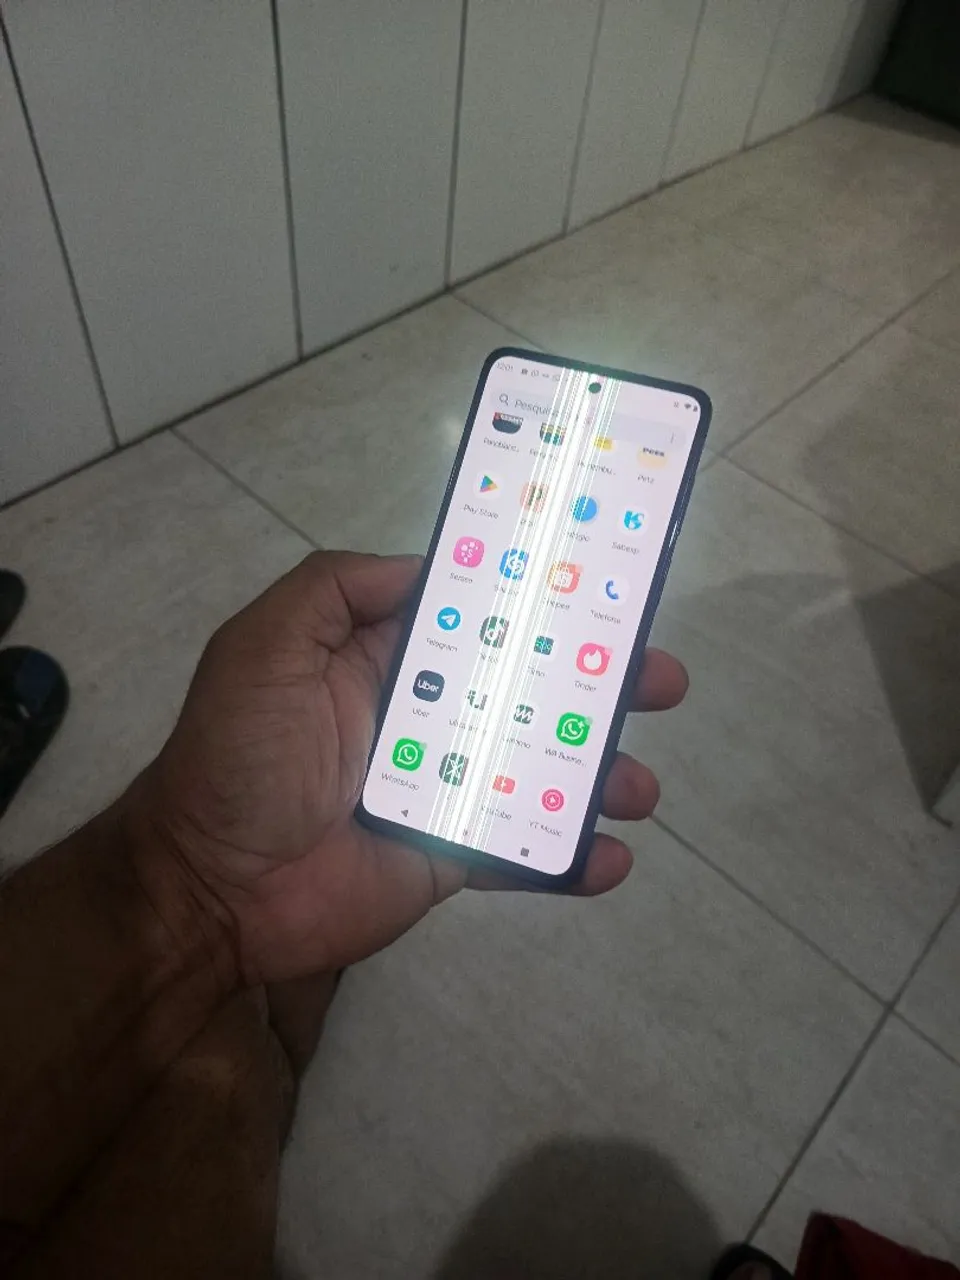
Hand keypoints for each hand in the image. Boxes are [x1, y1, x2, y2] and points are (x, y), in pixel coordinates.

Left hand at [134, 552, 687, 983]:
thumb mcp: (264, 646)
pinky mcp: (449, 855)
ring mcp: (444, 787)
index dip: (538, 600)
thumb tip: (430, 563)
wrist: (213, 889)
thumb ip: (335, 588)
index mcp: (389, 658)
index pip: (480, 616)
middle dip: (598, 683)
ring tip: (641, 786)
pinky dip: (571, 859)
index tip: (603, 586)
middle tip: (663, 681)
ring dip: (601, 771)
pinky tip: (610, 857)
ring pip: (540, 769)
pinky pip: (521, 852)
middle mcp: (427, 715)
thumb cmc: (241, 757)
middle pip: (529, 689)